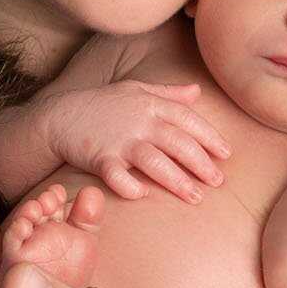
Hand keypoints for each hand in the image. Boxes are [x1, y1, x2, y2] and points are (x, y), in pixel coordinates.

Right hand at [39, 80, 231, 203]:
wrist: (60, 116)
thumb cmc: (102, 105)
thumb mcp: (135, 90)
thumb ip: (167, 93)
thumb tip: (197, 91)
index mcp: (149, 104)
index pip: (187, 119)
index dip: (209, 136)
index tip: (226, 154)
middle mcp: (138, 121)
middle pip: (177, 142)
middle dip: (200, 163)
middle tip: (218, 182)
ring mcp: (118, 140)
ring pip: (154, 160)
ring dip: (176, 180)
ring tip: (195, 197)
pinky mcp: (99, 157)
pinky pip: (116, 174)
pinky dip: (128, 185)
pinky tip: (142, 195)